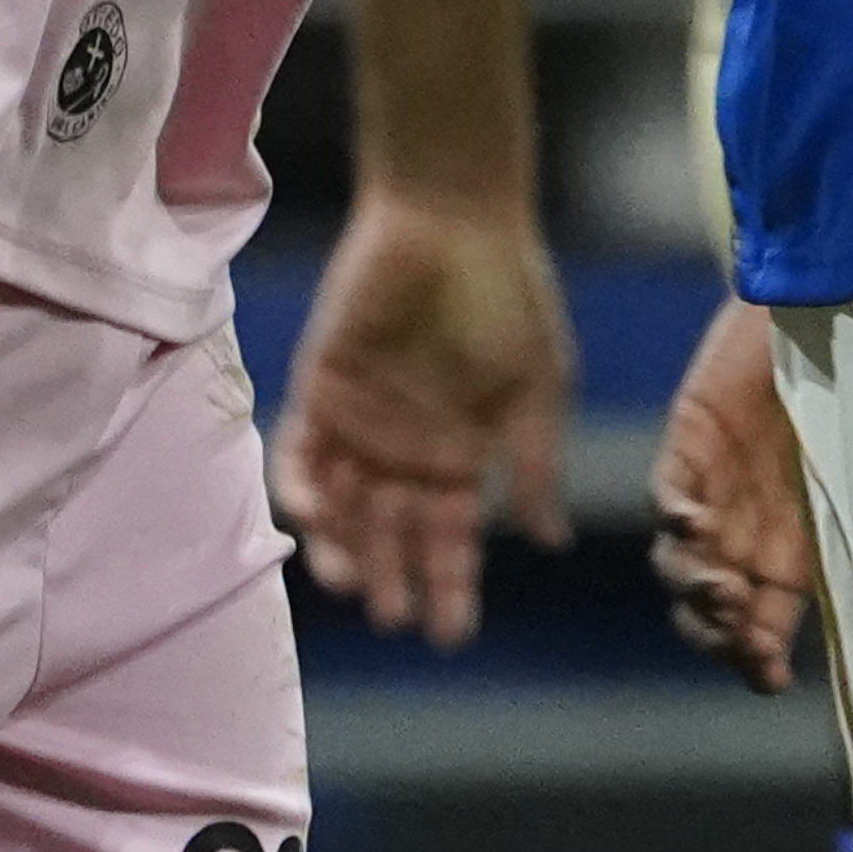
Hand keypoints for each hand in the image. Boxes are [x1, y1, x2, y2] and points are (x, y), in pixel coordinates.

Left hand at [269, 181, 572, 650]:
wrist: (454, 218)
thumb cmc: (509, 295)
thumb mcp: (538, 386)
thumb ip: (535, 463)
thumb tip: (550, 541)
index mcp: (463, 455)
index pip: (453, 538)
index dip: (452, 586)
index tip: (453, 634)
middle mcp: (406, 451)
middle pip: (395, 534)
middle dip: (396, 578)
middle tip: (397, 617)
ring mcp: (359, 425)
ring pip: (345, 508)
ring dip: (347, 548)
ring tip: (357, 584)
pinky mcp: (318, 391)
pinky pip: (302, 456)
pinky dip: (305, 489)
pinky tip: (319, 514)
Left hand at [651, 295, 818, 692]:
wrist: (831, 294)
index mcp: (791, 543)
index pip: (762, 619)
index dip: (756, 654)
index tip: (766, 678)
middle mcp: (746, 525)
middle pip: (713, 605)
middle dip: (720, 632)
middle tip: (739, 636)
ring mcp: (713, 486)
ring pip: (682, 562)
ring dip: (697, 587)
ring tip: (720, 591)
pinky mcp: (688, 441)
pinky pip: (668, 493)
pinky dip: (679, 516)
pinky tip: (698, 524)